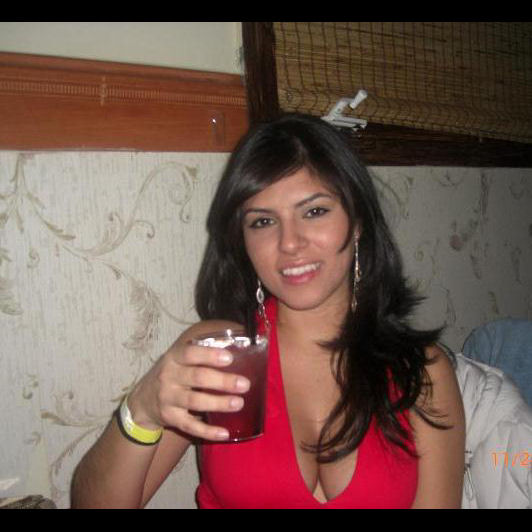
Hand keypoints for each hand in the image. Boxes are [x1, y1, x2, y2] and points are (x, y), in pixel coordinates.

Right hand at [126, 333, 249, 440]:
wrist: (142, 401)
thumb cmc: (171, 374)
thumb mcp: (178, 359)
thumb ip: (200, 353)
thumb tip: (235, 345)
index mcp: (174, 358)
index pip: (190, 353)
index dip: (210, 355)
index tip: (230, 358)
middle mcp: (169, 377)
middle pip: (197, 377)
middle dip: (222, 381)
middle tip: (244, 384)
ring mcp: (168, 399)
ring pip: (195, 401)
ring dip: (219, 403)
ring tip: (239, 403)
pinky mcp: (170, 418)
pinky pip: (190, 426)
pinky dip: (208, 431)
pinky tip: (225, 433)